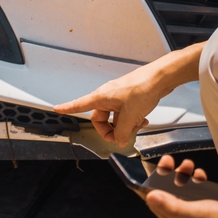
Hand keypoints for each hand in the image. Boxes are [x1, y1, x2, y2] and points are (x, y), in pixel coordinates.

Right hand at [53, 43, 202, 146]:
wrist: (160, 77)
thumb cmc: (142, 88)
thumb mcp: (130, 116)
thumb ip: (122, 132)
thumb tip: (119, 140)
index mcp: (101, 98)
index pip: (79, 105)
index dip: (67, 108)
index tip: (58, 109)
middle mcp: (107, 96)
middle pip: (100, 118)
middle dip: (110, 130)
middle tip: (121, 137)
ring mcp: (118, 96)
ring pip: (115, 117)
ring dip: (124, 125)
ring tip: (137, 126)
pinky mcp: (129, 97)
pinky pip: (124, 113)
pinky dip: (131, 119)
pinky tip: (142, 120)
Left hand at [145, 156, 217, 217]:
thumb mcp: (199, 214)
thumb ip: (173, 206)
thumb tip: (149, 197)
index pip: (155, 204)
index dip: (150, 184)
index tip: (150, 167)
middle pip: (168, 196)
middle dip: (167, 176)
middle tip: (171, 161)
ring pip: (182, 193)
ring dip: (182, 177)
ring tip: (189, 166)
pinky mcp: (210, 214)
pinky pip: (197, 195)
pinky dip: (196, 184)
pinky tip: (201, 177)